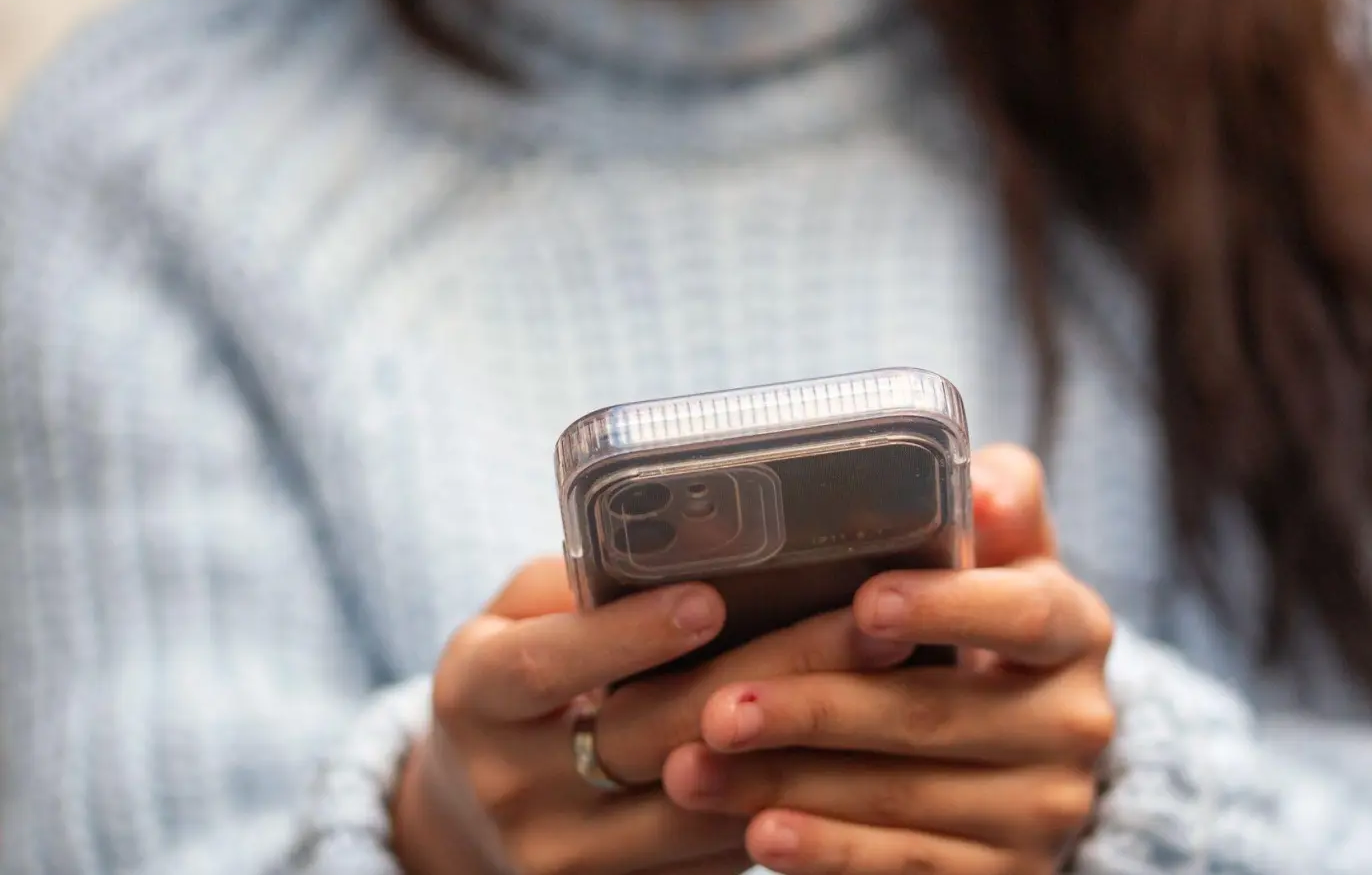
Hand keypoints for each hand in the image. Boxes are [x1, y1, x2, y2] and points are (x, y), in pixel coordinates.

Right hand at [392, 561, 913, 874]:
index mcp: (474, 698)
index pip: (544, 668)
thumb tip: (685, 532)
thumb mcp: (517, 619)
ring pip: (706, 807)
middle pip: (655, 735)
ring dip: (808, 744)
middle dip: (769, 674)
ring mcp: (572, 859)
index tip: (709, 599)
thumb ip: (579, 584)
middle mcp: (513, 789)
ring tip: (894, 680)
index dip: (624, 636)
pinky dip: (801, 798)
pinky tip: (869, 747)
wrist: (484, 816)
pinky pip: (728, 855)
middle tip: (865, 622)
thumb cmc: (524, 680)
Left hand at [662, 445, 1115, 874]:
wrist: (1024, 758)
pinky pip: (908, 867)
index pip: (1025, 614)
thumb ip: (996, 509)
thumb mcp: (1000, 563)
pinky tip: (761, 835)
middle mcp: (1078, 725)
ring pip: (906, 802)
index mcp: (1077, 630)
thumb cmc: (977, 629)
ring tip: (695, 770)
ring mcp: (1046, 813)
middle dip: (819, 712)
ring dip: (791, 786)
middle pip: (937, 717)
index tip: (866, 604)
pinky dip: (830, 853)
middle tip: (720, 705)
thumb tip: (981, 487)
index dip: (948, 609)